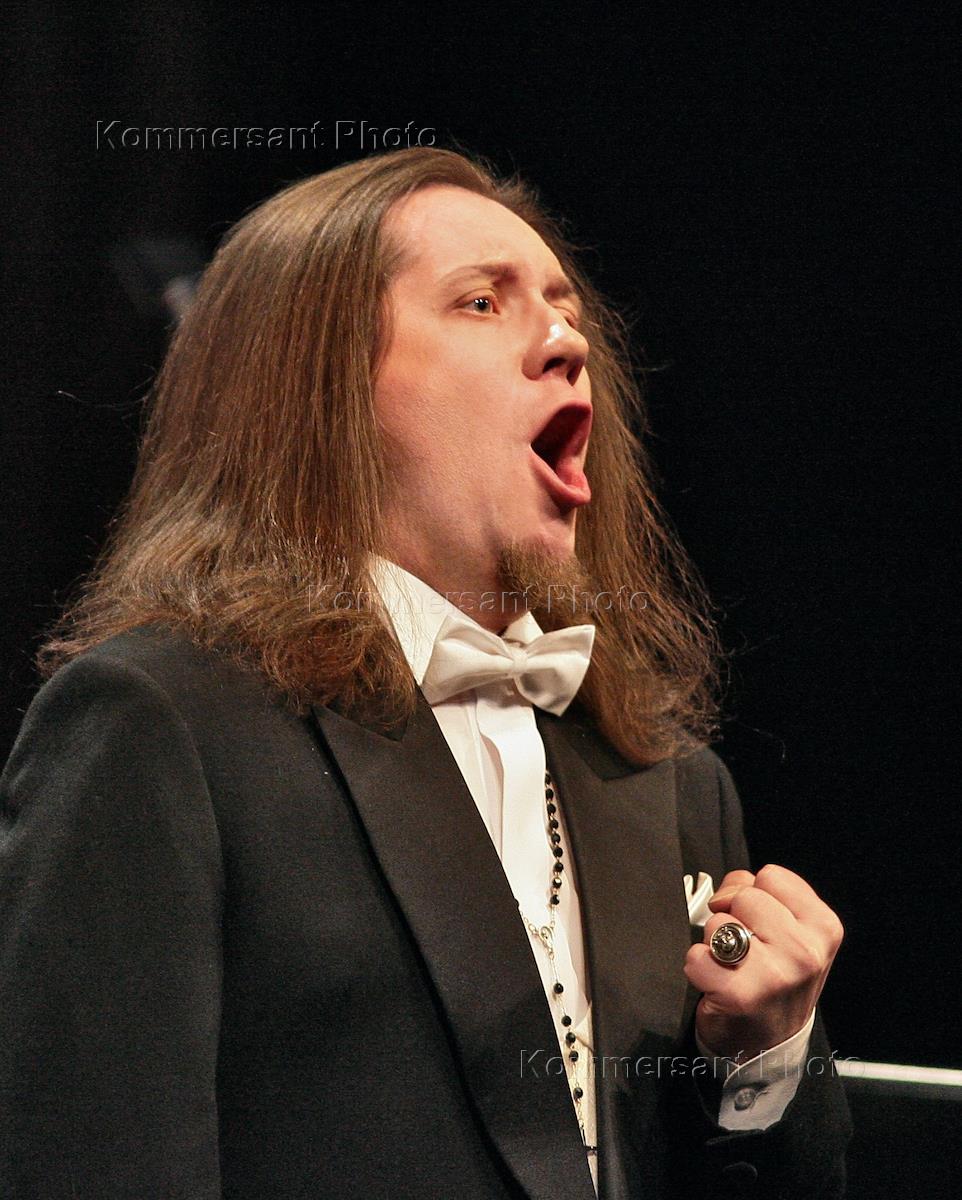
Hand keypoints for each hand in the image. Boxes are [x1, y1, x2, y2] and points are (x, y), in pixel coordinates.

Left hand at [684, 864, 843, 1061]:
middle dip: (734, 916)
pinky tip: (717, 984)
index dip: (753, 893)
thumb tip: (728, 890)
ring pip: (718, 923)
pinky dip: (698, 968)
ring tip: (734, 968)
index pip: (771, 876)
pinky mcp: (738, 995)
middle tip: (745, 949)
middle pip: (744, 896)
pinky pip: (696, 956)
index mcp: (823, 928)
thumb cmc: (775, 980)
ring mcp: (774, 974)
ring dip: (715, 944)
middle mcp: (804, 952)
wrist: (768, 1047)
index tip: (757, 920)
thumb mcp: (792, 932)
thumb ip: (767, 897)